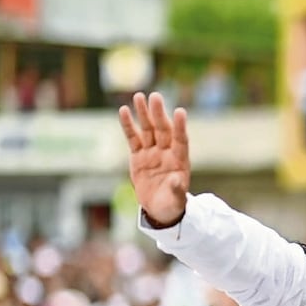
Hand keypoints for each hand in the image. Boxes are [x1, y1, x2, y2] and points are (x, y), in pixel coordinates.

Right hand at [118, 92, 190, 225]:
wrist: (159, 209)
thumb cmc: (172, 205)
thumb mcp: (176, 200)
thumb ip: (176, 189)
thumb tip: (176, 180)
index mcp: (180, 161)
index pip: (181, 140)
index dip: (180, 127)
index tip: (180, 111)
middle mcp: (167, 152)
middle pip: (163, 130)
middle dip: (158, 114)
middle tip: (155, 96)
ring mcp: (152, 152)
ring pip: (148, 130)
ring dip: (144, 113)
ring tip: (139, 96)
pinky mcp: (138, 156)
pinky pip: (133, 138)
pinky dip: (129, 125)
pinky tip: (124, 110)